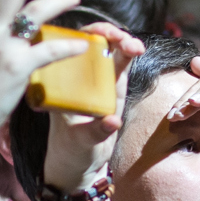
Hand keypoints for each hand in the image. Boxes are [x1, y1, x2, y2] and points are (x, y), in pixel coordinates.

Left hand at [44, 22, 144, 188]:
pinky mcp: (113, 90)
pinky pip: (121, 66)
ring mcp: (98, 82)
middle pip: (94, 44)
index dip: (86, 36)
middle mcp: (79, 77)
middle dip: (109, 35)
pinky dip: (129, 55)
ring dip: (123, 43)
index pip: (72, 48)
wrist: (78, 165)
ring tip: (135, 46)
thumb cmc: (71, 150)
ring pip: (110, 53)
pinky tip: (137, 50)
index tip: (99, 36)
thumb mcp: (80, 142)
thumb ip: (96, 131)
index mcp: (62, 82)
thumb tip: (112, 120)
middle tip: (123, 39)